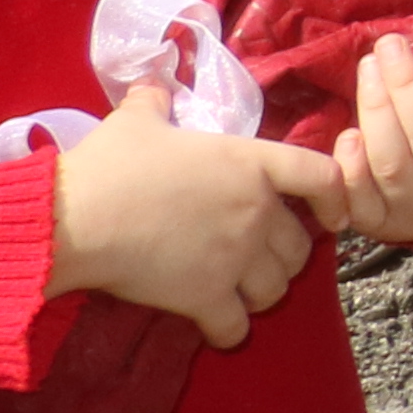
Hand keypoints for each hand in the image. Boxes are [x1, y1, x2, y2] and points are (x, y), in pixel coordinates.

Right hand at [42, 85, 335, 347]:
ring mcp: (236, 256)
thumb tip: (153, 80)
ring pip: (277, 288)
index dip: (335, 197)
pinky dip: (231, 331)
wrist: (76, 218)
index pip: (323, 176)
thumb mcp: (138, 120)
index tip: (333, 214)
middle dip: (287, 256)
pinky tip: (219, 327)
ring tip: (244, 291)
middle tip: (264, 258)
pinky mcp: (206, 297)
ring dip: (264, 292)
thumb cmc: (111, 165)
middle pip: (300, 245)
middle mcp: (257, 210)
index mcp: (252, 162)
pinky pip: (237, 327)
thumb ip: (157, 99)